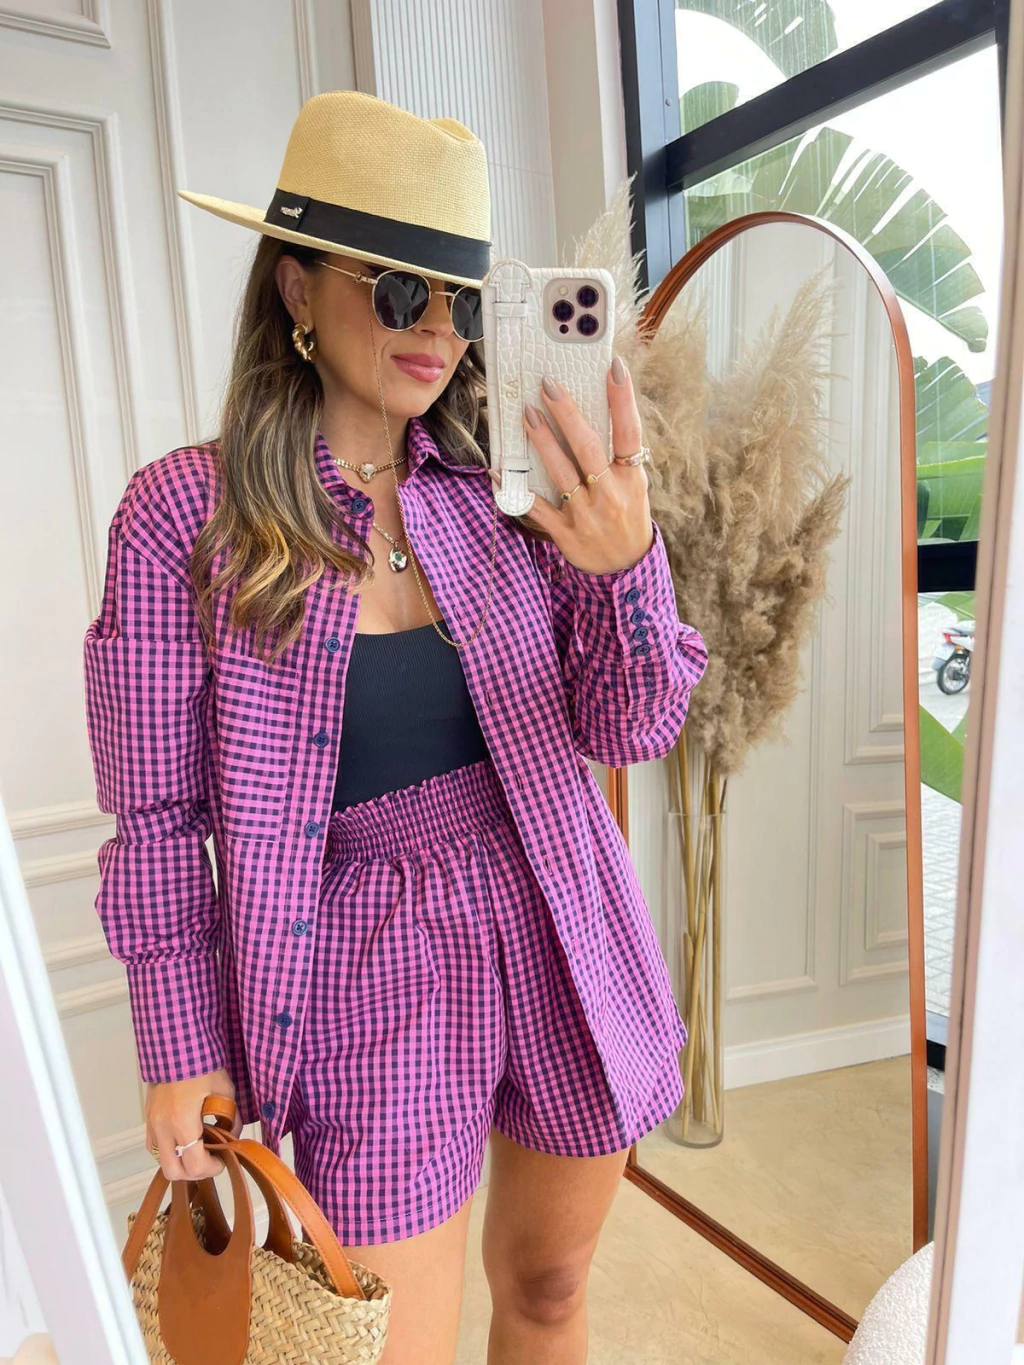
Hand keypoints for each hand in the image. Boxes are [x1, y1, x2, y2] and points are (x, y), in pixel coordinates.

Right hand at [145, 1067, 243, 1181]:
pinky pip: (154, 1144)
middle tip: (209, 1161)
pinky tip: (183, 1137)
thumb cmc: (202, 1063)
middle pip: (172, 1171)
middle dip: (193, 1172)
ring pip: (160, 1159)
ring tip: (197, 1149)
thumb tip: (231, 1135)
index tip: (222, 1161)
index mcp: (182, 1121)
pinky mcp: (148, 1115)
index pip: (194, 1164)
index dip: (211, 1169)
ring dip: (178, 1161)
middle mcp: (162, 1126)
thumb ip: (230, 1117)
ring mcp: (152, 1122)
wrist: (177, 1043)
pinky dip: (168, 1148)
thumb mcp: (225, 1090)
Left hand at [489, 357, 652, 574]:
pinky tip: (500, 471)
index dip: (623, 399)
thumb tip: (595, 411)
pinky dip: (517, 491)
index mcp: (631, 479)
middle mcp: (610, 494)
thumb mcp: (635, 487)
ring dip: (542, 442)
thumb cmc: (628, 519)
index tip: (614, 367)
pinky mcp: (565, 533)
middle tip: (549, 385)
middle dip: (568, 414)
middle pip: (589, 447)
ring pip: (561, 472)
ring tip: (528, 414)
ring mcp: (586, 514)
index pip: (630, 432)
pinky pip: (537, 508)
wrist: (625, 571)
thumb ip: (618, 456)